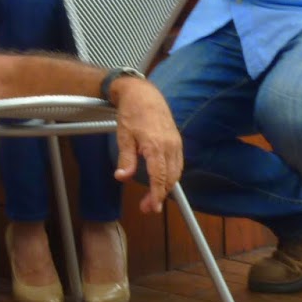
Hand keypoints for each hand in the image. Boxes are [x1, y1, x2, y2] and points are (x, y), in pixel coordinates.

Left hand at [110, 79, 182, 212]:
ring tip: (154, 198)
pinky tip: (162, 180)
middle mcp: (170, 146)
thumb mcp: (123, 135)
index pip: (159, 177)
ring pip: (176, 172)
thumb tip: (123, 177)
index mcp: (155, 145)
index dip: (156, 195)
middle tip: (148, 207)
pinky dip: (171, 175)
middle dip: (160, 195)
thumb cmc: (132, 113)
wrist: (143, 93)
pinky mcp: (176, 141)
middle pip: (170, 178)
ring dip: (166, 187)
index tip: (151, 207)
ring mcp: (175, 143)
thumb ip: (126, 158)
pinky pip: (178, 163)